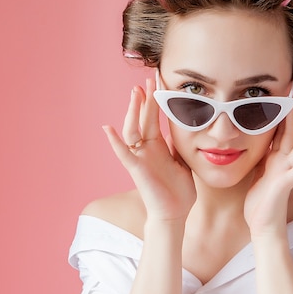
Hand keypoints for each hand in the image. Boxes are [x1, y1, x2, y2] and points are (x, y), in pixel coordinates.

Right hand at [103, 78, 195, 221]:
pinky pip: (123, 153)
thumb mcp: (182, 161)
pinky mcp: (136, 169)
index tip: (158, 80)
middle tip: (147, 80)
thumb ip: (178, 145)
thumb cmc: (178, 191)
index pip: (155, 117)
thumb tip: (185, 128)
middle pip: (143, 118)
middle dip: (145, 99)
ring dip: (133, 112)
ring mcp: (140, 157)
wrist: (174, 213)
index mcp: (158, 145)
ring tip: (135, 93)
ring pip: (132, 129)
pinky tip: (107, 128)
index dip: (156, 99)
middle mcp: (146, 148)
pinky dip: (115, 141)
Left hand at [243, 92, 292, 236]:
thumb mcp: (256, 171)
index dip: (283, 111)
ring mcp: (289, 171)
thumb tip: (247, 138)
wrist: (262, 226)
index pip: (282, 129)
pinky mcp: (288, 183)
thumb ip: (258, 155)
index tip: (282, 91)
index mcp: (276, 158)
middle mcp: (286, 161)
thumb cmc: (259, 201)